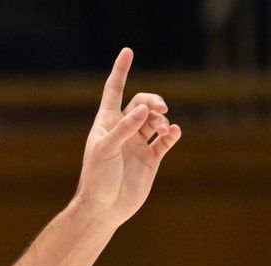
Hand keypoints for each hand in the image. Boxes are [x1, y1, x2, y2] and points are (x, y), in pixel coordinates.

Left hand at [74, 48, 180, 226]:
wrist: (104, 209)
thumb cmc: (96, 179)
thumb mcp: (105, 150)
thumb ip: (124, 128)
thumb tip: (144, 108)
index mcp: (106, 124)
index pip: (114, 91)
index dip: (121, 71)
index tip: (127, 51)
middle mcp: (123, 130)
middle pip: (142, 103)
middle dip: (153, 101)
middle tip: (160, 108)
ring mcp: (138, 144)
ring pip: (156, 120)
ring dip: (162, 119)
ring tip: (164, 127)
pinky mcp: (151, 158)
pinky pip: (165, 140)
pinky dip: (172, 134)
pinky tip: (173, 133)